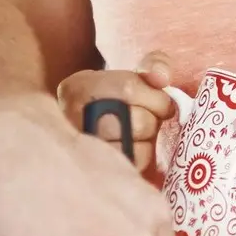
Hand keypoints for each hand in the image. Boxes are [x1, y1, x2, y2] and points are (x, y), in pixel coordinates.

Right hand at [54, 59, 178, 178]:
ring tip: (136, 133)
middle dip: (152, 120)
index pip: (129, 88)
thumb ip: (153, 65)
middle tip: (145, 118)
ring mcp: (82, 147)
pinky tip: (131, 148)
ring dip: (146, 139)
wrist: (91, 133)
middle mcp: (73, 116)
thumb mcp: (130, 75)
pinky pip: (135, 163)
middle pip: (138, 121)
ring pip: (138, 145)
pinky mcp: (97, 169)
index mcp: (79, 86)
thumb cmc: (114, 101)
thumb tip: (161, 76)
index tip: (159, 102)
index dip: (155, 98)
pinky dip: (141, 155)